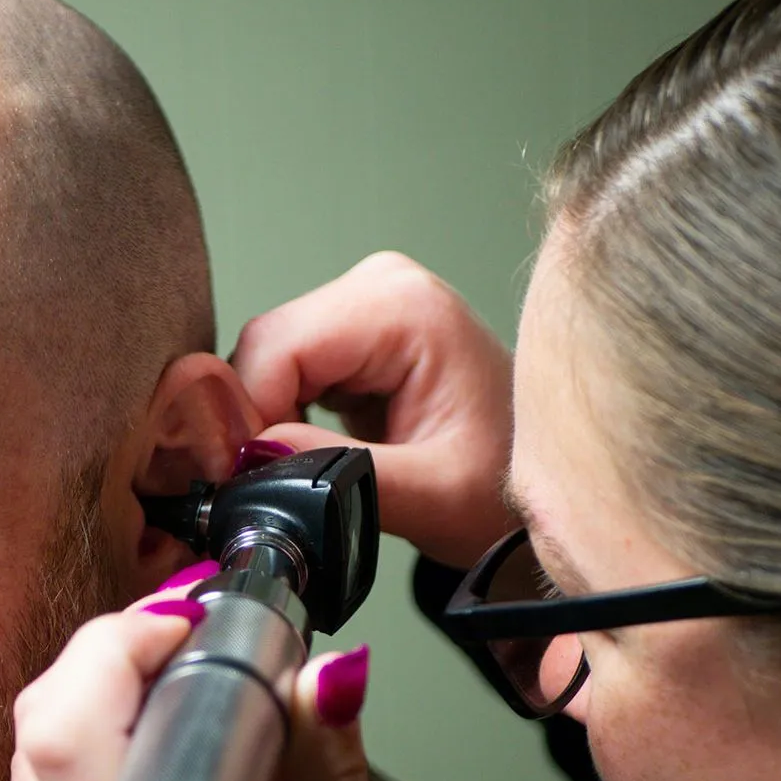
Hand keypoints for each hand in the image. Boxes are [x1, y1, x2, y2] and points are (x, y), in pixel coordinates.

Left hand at [2, 587, 412, 780]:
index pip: (71, 728)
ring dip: (99, 712)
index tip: (202, 614)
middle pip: (37, 733)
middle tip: (202, 646)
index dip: (128, 641)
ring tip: (194, 709)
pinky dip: (88, 774)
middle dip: (113, 659)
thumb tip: (326, 672)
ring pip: (26, 772)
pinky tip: (163, 780)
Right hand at [231, 251, 514, 568]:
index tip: (248, 478)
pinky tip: (319, 450)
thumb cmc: (504, 488)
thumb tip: (250, 454)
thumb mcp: (430, 494)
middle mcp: (381, 286)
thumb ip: (336, 470)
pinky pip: (285, 368)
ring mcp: (367, 303)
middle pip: (265, 347)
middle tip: (281, 486)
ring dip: (268, 421)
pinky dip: (283, 416)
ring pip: (266, 360)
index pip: (277, 346)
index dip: (247, 415)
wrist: (534, 493)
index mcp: (404, 307)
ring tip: (313, 471)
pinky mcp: (356, 332)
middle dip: (256, 420)